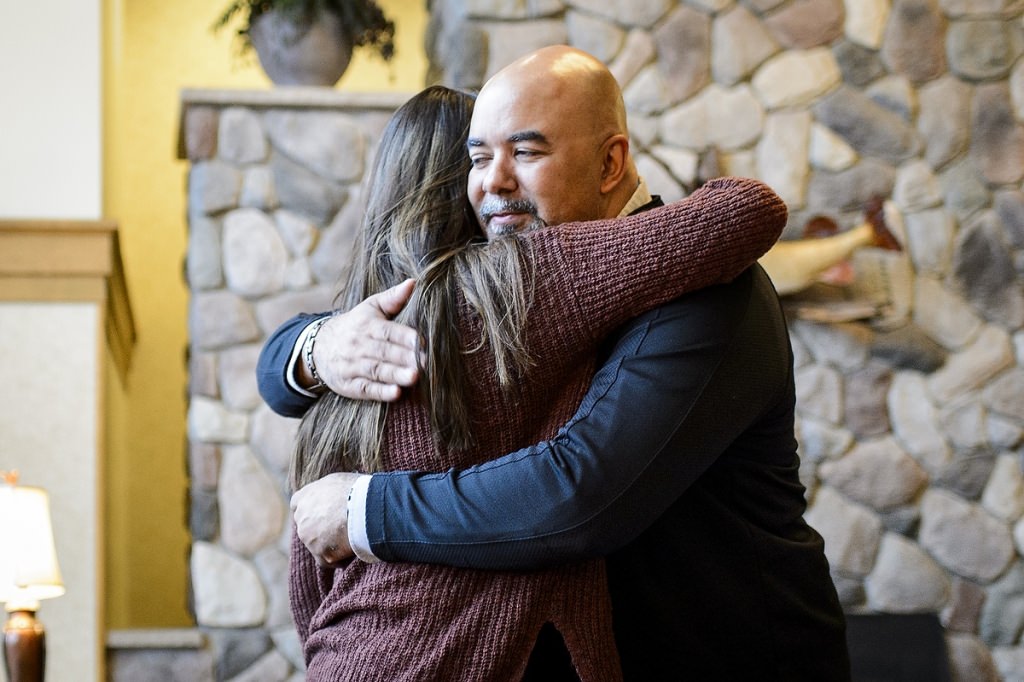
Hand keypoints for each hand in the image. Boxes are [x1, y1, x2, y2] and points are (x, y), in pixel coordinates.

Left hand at [290, 472, 360, 567]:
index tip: (323, 512)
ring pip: (316, 544)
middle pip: (306, 526)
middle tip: (339, 527)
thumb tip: (331, 496)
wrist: (366, 508)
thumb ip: (326, 491)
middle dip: (319, 528)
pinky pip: (327, 560)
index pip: (297, 504)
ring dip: (330, 544)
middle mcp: (301, 517)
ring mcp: (309, 538)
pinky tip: (351, 553)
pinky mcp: (320, 554)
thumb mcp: (336, 481)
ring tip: (351, 538)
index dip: (311, 509)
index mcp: (302, 497)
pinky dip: (337, 559)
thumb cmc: (355, 490)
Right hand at [312, 279, 420, 400]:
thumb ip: (393, 298)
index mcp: (367, 325)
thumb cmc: (355, 325)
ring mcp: (352, 366)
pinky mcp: (349, 385)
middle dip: (405, 357)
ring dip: (395, 375)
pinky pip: (365, 389)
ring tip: (414, 377)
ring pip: (376, 370)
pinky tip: (396, 394)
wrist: (319, 347)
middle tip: (426, 363)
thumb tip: (414, 282)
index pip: (388, 331)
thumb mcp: (370, 308)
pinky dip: (380, 392)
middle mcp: (359, 345)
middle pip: (384, 352)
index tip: (423, 341)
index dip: (405, 336)